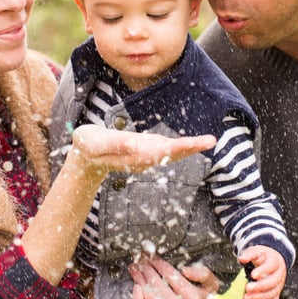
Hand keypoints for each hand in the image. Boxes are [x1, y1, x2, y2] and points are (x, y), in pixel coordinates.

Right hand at [71, 124, 215, 174]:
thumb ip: (114, 144)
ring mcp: (146, 154)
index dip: (180, 147)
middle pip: (171, 153)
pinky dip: (182, 145)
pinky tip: (193, 143)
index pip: (162, 152)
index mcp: (135, 156)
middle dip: (192, 147)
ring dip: (190, 146)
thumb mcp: (95, 143)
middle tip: (212, 140)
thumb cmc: (88, 147)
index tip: (195, 143)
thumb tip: (134, 143)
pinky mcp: (145, 149)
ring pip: (172, 152)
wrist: (86, 157)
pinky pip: (167, 148)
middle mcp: (144, 158)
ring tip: (209, 140)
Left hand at [129, 257, 219, 298]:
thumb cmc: (204, 297)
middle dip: (147, 269)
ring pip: (149, 296)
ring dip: (140, 280)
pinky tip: (136, 287)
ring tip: (135, 268)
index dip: (159, 263)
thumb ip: (204, 274)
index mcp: (194, 297)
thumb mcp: (211, 284)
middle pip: (158, 284)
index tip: (152, 256)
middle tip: (141, 259)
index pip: (171, 275)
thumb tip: (185, 270)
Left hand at [239, 246, 286, 298]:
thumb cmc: (262, 256)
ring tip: (247, 298)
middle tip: (248, 287)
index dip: (263, 271)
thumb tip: (241, 259)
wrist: (272, 261)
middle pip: (273, 281)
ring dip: (260, 297)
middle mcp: (279, 274)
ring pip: (273, 292)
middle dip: (260, 286)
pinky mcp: (276, 292)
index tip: (253, 275)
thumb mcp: (256, 251)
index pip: (271, 266)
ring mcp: (279, 284)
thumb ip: (249, 254)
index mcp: (275, 261)